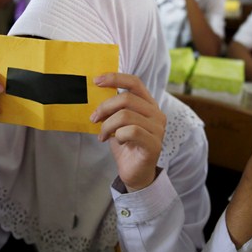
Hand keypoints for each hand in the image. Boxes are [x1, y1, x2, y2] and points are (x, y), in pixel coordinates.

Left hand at [90, 73, 165, 191]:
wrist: (135, 173)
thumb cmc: (126, 145)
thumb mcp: (117, 122)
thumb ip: (113, 108)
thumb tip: (95, 93)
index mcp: (148, 104)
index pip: (135, 83)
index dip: (115, 78)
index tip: (96, 81)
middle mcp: (157, 114)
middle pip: (127, 98)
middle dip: (105, 108)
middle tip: (94, 119)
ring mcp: (158, 129)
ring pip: (126, 116)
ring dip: (107, 125)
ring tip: (103, 135)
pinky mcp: (154, 144)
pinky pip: (131, 131)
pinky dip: (118, 136)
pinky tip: (117, 143)